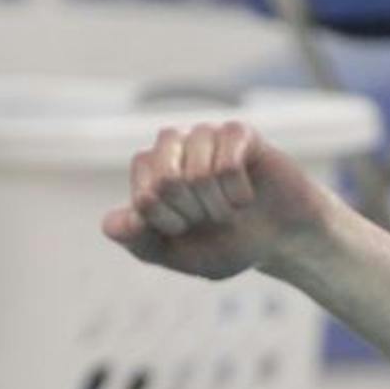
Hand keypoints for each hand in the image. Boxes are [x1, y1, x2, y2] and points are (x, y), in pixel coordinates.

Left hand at [102, 121, 339, 280]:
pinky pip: (227, 162)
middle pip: (166, 180)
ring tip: (229, 209)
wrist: (280, 240)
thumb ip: (141, 242)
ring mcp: (204, 135)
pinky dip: (238, 192)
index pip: (143, 196)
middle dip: (193, 213)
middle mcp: (172, 147)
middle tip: (209, 217)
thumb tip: (109, 226)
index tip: (184, 229)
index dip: (168, 223)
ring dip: (218, 205)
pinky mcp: (237, 132)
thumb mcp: (178, 256)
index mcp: (149, 173)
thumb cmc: (226, 244)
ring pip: (198, 172)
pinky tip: (246, 195)